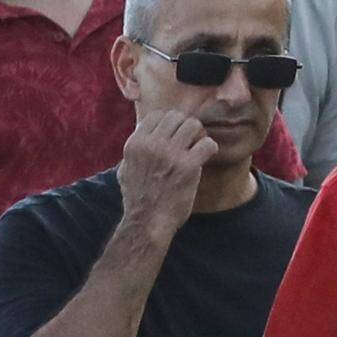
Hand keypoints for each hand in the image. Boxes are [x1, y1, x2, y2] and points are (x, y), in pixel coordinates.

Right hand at [112, 102, 220, 231]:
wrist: (147, 221)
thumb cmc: (138, 198)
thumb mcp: (126, 170)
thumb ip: (134, 152)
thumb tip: (140, 136)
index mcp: (134, 144)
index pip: (157, 115)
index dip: (170, 122)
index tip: (175, 135)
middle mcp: (150, 145)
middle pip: (177, 117)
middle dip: (186, 127)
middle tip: (190, 141)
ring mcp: (169, 154)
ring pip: (194, 125)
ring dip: (199, 136)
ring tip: (197, 149)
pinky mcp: (188, 166)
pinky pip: (208, 143)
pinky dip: (210, 149)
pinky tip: (204, 159)